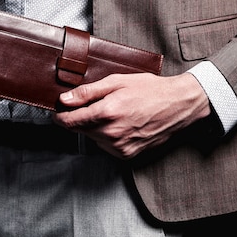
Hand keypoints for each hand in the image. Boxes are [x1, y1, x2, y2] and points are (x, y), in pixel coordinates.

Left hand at [52, 72, 210, 158]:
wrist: (178, 106)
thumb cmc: (150, 90)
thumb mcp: (117, 82)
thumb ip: (88, 92)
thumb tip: (64, 100)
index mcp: (106, 113)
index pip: (69, 122)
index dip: (60, 117)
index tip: (58, 112)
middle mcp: (111, 133)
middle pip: (80, 130)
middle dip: (80, 119)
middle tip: (95, 105)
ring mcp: (120, 147)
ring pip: (93, 139)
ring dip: (94, 128)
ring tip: (113, 113)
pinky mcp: (127, 154)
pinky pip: (106, 146)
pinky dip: (107, 136)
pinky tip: (120, 124)